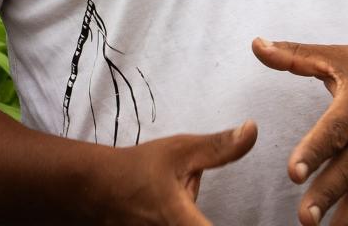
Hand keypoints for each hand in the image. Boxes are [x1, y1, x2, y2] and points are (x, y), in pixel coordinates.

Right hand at [91, 120, 257, 225]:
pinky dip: (180, 220)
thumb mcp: (181, 150)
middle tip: (186, 189)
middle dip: (204, 218)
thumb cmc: (139, 168)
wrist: (95, 187)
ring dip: (191, 218)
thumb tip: (252, 131)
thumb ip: (219, 147)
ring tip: (169, 195)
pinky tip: (164, 204)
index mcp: (182, 223)